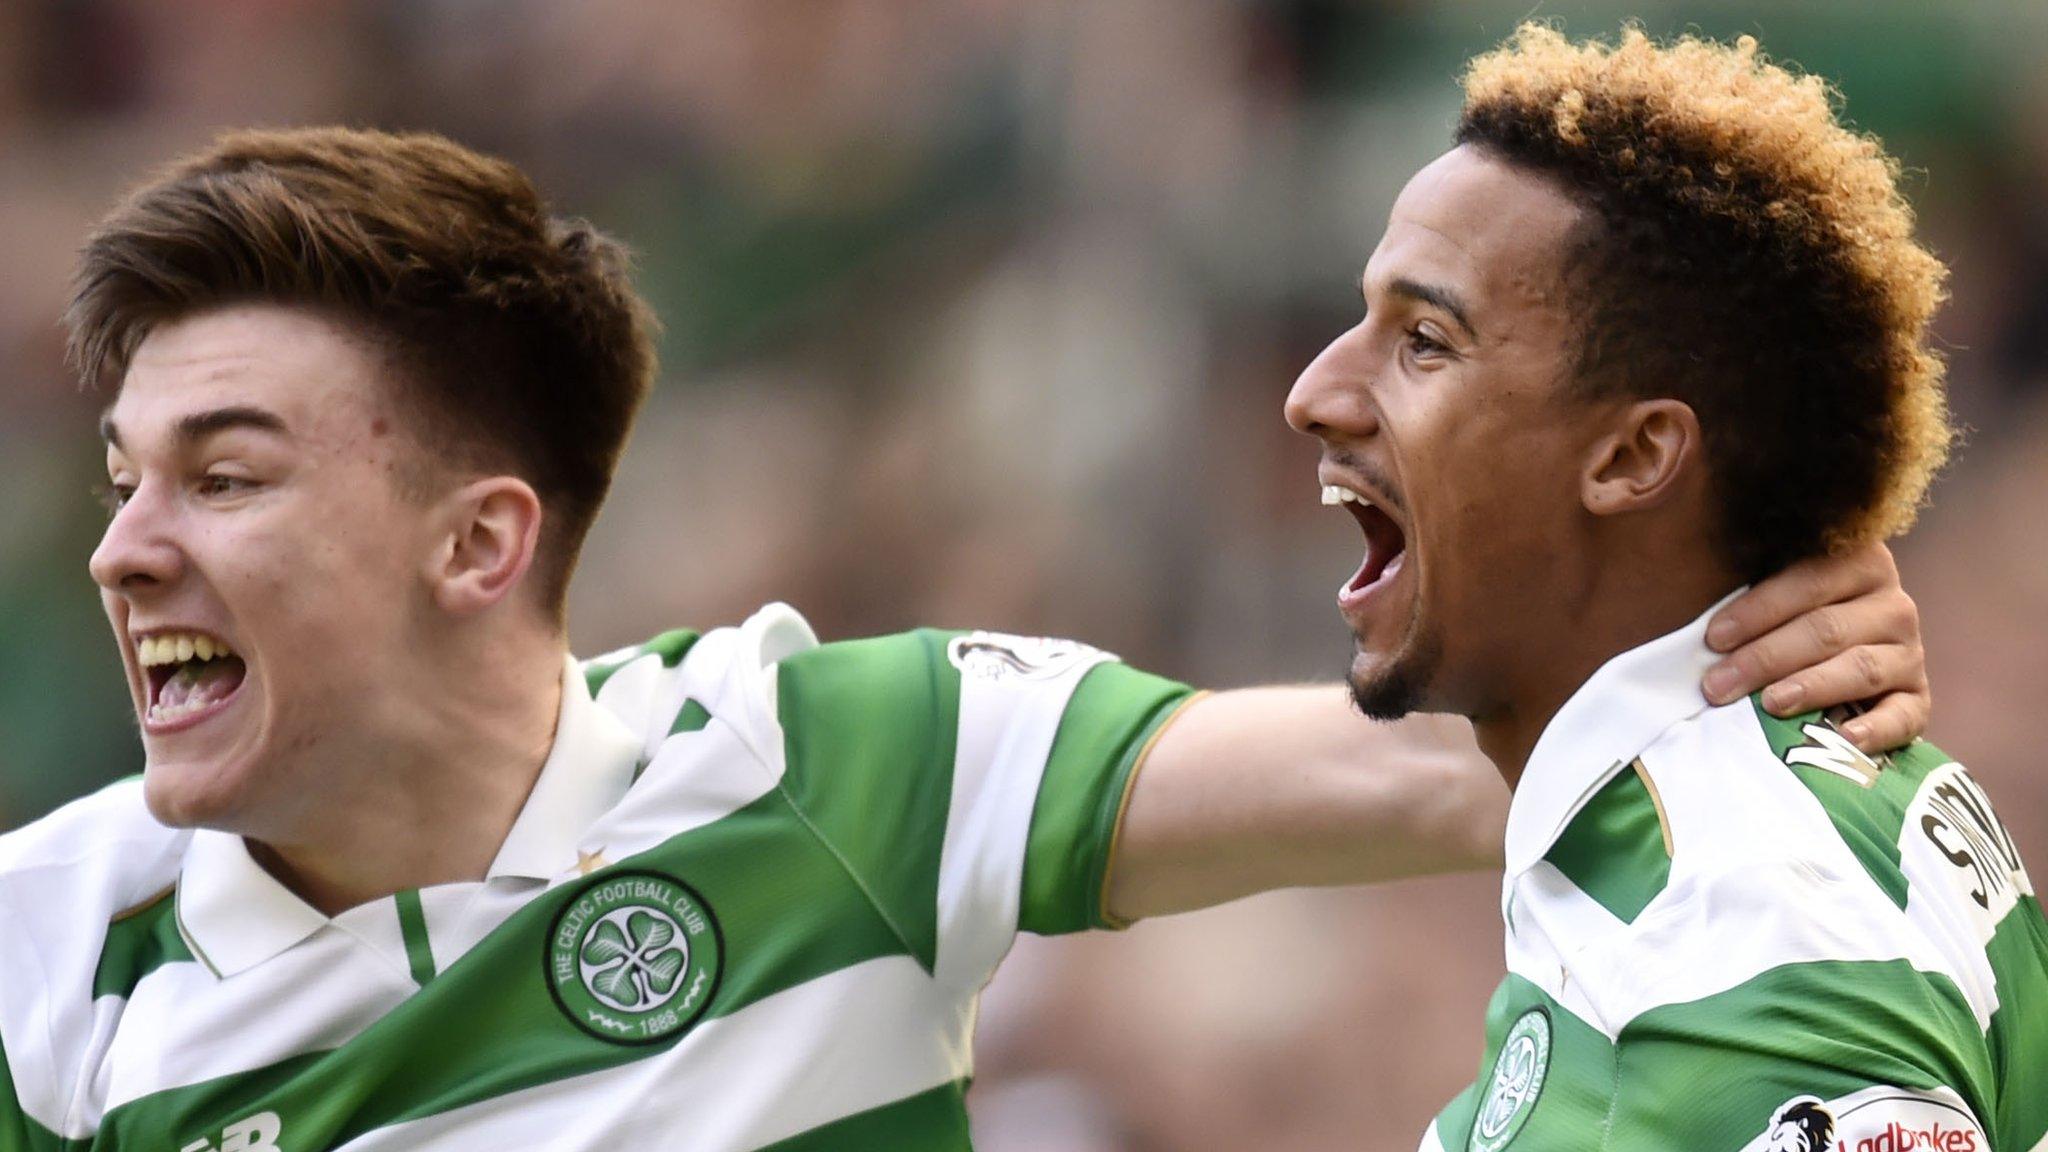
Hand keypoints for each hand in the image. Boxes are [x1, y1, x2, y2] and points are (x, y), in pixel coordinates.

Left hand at [1701, 541, 1926, 752]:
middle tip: (1718, 685)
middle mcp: (1893, 605)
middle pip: (1826, 630)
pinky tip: (1847, 738)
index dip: (1758, 610)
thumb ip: (1749, 587)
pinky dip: (1878, 729)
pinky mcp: (1917, 696)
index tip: (1713, 638)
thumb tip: (1701, 622)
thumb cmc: (1789, 613)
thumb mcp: (1776, 583)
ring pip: (1860, 668)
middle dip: (1766, 658)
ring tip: (1771, 703)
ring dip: (1812, 687)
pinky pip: (1905, 715)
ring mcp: (1909, 652)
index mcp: (1860, 562)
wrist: (1846, 645)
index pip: (1808, 582)